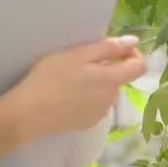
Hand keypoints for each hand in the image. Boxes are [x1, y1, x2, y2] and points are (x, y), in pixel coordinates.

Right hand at [6, 35, 145, 139]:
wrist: (28, 114)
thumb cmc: (50, 78)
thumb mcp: (76, 55)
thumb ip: (107, 48)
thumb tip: (133, 42)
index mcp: (111, 80)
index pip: (139, 67)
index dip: (132, 54)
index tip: (115, 49)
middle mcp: (111, 99)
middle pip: (119, 79)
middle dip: (107, 68)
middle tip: (79, 62)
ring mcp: (99, 114)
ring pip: (106, 92)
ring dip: (96, 83)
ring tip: (70, 79)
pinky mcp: (87, 124)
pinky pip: (95, 105)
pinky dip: (87, 97)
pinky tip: (67, 96)